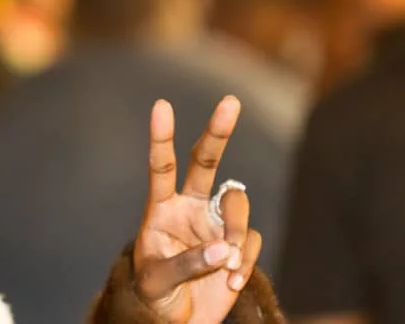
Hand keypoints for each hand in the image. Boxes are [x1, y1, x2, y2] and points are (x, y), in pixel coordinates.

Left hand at [132, 97, 260, 323]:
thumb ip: (187, 263)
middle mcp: (190, 208)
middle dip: (218, 132)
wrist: (174, 322)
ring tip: (226, 265)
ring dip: (236, 233)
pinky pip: (251, 242)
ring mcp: (215, 225)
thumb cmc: (153, 298)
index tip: (161, 106)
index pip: (161, 167)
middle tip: (230, 102)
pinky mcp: (237, 246)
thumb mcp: (157, 281)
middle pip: (206, 162)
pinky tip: (231, 281)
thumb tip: (223, 249)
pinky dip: (244, 261)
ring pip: (237, 206)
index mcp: (161, 209)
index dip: (162, 137)